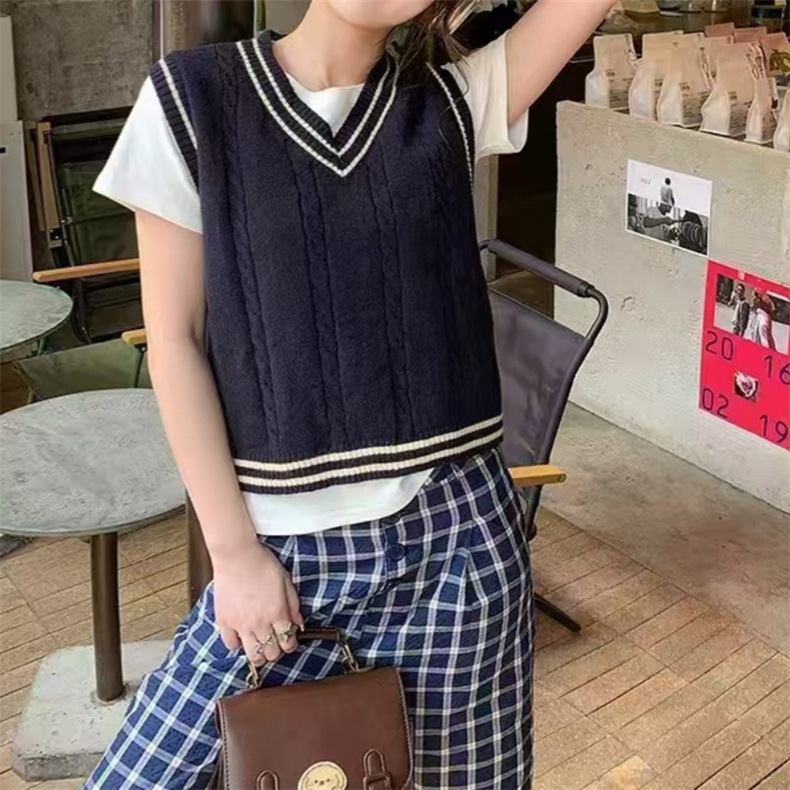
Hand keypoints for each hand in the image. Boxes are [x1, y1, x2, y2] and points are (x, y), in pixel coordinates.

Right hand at [212, 541, 303, 665]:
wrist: (238, 555)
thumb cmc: (263, 564)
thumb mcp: (286, 582)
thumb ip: (293, 606)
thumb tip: (298, 624)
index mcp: (278, 613)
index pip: (288, 643)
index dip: (291, 645)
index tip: (289, 642)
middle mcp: (260, 623)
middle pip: (271, 653)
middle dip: (276, 651)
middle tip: (275, 643)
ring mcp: (241, 625)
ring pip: (253, 655)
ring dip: (259, 654)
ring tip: (260, 645)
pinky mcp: (225, 621)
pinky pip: (231, 644)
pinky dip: (238, 644)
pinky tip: (242, 636)